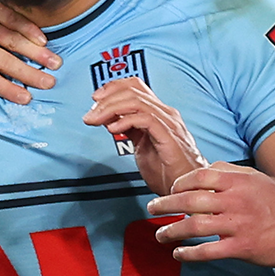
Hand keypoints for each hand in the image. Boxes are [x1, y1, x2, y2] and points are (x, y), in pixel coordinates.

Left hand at [0, 0, 56, 120]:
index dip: (6, 88)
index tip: (26, 98)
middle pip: (3, 60)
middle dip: (28, 73)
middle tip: (49, 83)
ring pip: (12, 39)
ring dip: (35, 52)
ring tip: (55, 63)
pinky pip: (13, 19)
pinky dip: (29, 29)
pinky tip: (44, 41)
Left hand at [83, 77, 206, 194]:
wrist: (186, 188)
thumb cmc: (166, 169)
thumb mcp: (140, 143)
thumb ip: (127, 128)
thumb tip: (107, 118)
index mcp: (158, 113)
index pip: (136, 87)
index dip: (113, 87)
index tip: (95, 98)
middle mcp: (165, 114)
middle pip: (133, 91)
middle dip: (106, 100)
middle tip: (90, 114)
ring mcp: (169, 124)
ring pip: (137, 102)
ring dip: (110, 109)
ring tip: (96, 121)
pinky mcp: (169, 137)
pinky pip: (146, 119)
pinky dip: (125, 121)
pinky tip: (113, 129)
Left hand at [147, 162, 274, 265]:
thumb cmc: (271, 202)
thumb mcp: (254, 179)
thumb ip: (228, 172)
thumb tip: (202, 170)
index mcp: (239, 183)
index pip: (200, 177)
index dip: (180, 183)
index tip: (170, 190)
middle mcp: (237, 202)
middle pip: (190, 201)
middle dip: (165, 205)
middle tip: (151, 209)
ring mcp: (238, 225)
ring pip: (195, 227)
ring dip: (171, 231)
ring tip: (160, 235)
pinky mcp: (241, 247)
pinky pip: (208, 252)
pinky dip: (188, 254)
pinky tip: (178, 254)